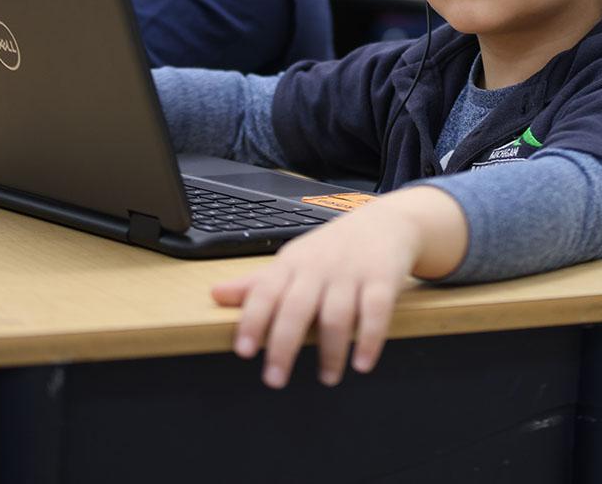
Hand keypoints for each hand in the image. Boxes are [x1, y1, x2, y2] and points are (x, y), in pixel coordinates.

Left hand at [211, 186, 466, 388]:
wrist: (386, 222)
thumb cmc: (332, 249)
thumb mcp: (293, 261)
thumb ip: (257, 284)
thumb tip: (215, 295)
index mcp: (292, 263)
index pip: (265, 292)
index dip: (253, 320)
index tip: (243, 352)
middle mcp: (319, 267)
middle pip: (296, 307)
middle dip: (283, 345)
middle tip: (274, 380)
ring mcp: (351, 273)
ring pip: (336, 315)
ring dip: (330, 351)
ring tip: (327, 378)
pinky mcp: (382, 279)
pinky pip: (375, 311)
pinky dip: (368, 339)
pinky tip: (362, 364)